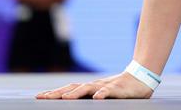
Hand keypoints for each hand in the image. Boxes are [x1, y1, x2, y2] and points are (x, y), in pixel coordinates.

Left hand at [35, 72, 152, 99]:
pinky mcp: (118, 89)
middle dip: (58, 93)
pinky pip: (110, 91)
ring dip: (77, 93)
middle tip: (42, 98)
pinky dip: (103, 93)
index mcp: (90, 88)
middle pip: (74, 88)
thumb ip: (90, 97)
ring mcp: (106, 86)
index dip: (54, 93)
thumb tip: (72, 102)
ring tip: (66, 98)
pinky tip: (98, 98)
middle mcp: (95, 85)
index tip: (39, 97)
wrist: (141, 77)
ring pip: (89, 88)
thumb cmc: (121, 89)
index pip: (69, 89)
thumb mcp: (103, 94)